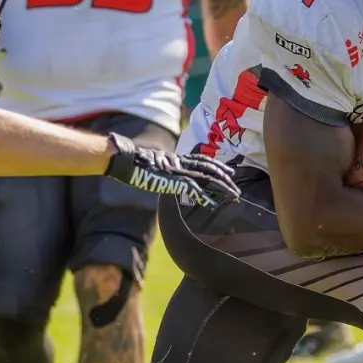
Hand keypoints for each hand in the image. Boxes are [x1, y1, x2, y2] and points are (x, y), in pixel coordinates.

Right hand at [105, 133, 241, 206]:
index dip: (217, 165)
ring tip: (233, 196)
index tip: (229, 171)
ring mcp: (178, 171)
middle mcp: (181, 162)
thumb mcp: (154, 168)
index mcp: (177, 159)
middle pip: (209, 168)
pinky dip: (203, 196)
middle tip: (236, 188)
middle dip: (225, 178)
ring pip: (206, 178)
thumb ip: (166, 173)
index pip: (202, 160)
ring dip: (221, 188)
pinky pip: (192, 189)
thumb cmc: (135, 165)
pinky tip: (212, 203)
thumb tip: (172, 180)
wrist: (126, 161)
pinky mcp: (172, 180)